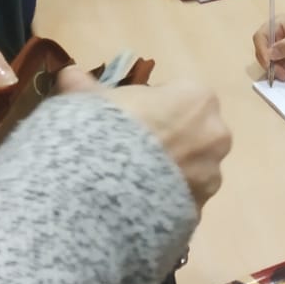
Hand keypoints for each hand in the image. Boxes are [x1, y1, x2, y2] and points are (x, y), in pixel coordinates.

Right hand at [60, 72, 231, 211]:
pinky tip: (139, 204)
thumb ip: (86, 87)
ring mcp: (211, 176)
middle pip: (194, 132)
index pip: (181, 96)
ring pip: (193, 168)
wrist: (103, 190)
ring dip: (172, 172)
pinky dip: (167, 201)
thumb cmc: (105, 131)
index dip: (156, 106)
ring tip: (132, 181)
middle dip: (171, 138)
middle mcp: (215, 135)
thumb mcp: (92, 101)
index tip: (133, 117)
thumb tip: (69, 74)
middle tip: (133, 148)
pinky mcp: (200, 209)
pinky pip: (184, 200)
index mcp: (197, 98)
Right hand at [254, 13, 284, 81]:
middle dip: (270, 64)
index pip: (260, 37)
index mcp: (277, 24)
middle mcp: (274, 35)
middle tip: (282, 74)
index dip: (261, 50)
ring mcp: (277, 47)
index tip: (268, 63)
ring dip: (276, 69)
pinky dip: (281, 71)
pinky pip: (276, 66)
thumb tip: (270, 54)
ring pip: (268, 61)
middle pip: (262, 51)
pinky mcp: (282, 57)